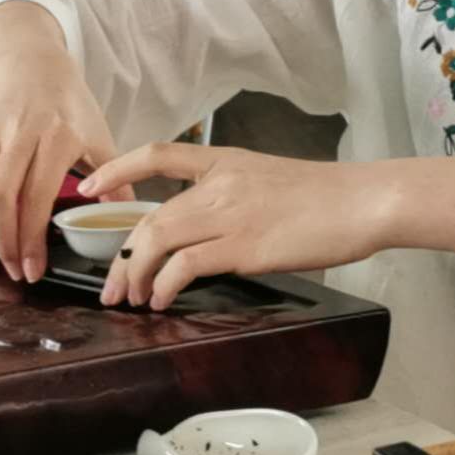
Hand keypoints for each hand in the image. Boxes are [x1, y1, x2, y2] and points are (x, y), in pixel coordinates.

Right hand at [0, 1, 134, 283]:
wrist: (32, 61)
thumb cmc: (67, 102)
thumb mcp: (99, 134)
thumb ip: (114, 176)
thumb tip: (128, 214)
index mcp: (57, 136)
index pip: (38, 196)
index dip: (32, 238)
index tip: (33, 268)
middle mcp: (18, 131)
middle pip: (0, 194)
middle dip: (2, 241)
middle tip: (11, 268)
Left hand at [79, 143, 390, 310]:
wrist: (362, 200)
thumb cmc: (326, 197)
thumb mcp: (269, 181)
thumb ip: (233, 196)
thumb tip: (208, 229)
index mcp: (224, 161)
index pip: (158, 154)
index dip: (119, 168)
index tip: (92, 188)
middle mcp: (219, 183)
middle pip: (150, 215)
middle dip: (122, 254)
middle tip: (112, 286)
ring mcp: (229, 213)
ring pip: (158, 239)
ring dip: (135, 273)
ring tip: (132, 300)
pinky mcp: (243, 245)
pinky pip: (185, 265)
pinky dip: (164, 285)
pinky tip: (161, 300)